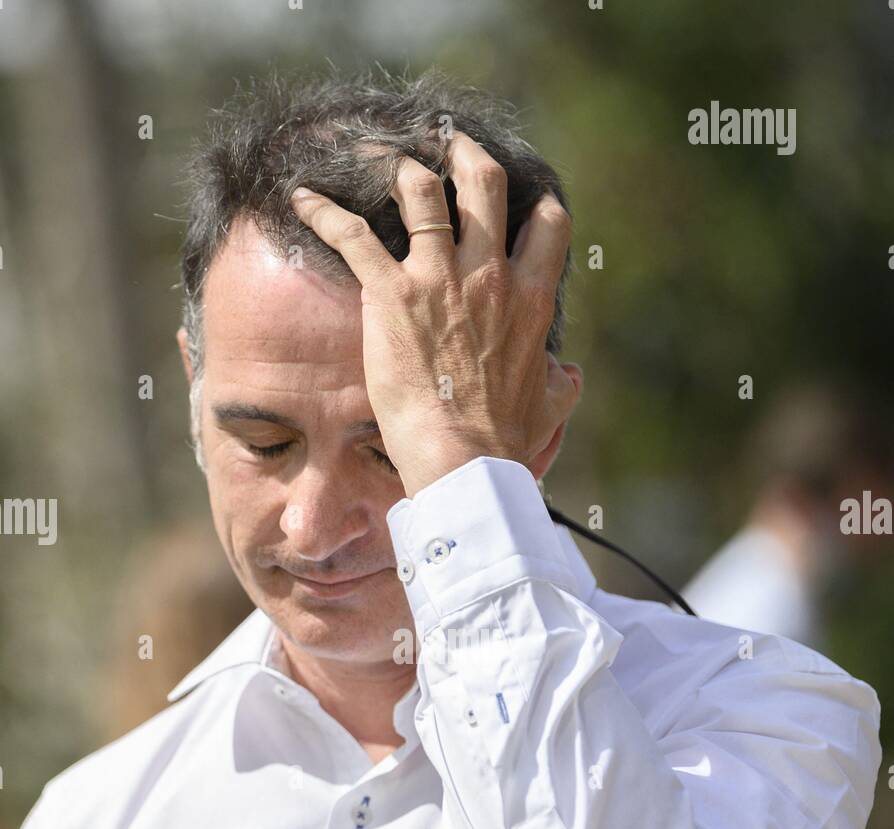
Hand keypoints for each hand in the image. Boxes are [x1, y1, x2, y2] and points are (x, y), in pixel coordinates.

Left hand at [290, 131, 576, 496]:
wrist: (464, 462)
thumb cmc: (505, 441)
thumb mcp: (549, 408)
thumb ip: (562, 383)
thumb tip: (570, 374)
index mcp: (531, 299)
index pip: (547, 223)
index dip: (533, 203)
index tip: (518, 199)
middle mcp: (488, 275)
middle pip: (483, 183)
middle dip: (463, 155)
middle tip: (447, 148)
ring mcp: (438, 279)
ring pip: (420, 191)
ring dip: (402, 170)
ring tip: (385, 163)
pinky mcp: (390, 294)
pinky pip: (352, 234)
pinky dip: (323, 211)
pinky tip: (302, 199)